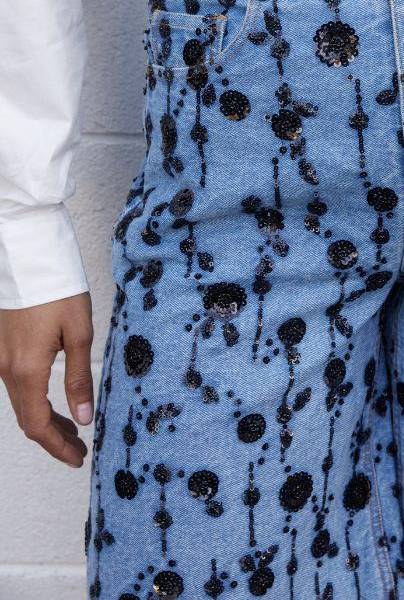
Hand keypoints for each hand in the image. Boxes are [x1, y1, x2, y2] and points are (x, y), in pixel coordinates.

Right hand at [0, 291, 93, 466]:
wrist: (30, 257)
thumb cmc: (58, 290)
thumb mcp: (78, 333)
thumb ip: (78, 378)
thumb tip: (84, 417)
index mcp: (27, 369)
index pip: (37, 425)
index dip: (57, 447)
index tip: (77, 458)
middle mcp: (7, 368)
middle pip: (27, 418)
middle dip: (53, 438)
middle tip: (79, 449)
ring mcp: (0, 358)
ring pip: (20, 403)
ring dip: (45, 420)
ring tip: (72, 429)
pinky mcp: (1, 347)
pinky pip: (16, 385)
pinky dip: (35, 401)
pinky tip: (53, 402)